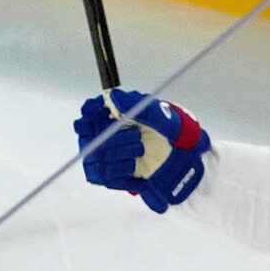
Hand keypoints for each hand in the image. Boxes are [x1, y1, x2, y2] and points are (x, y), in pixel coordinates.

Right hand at [73, 88, 212, 212]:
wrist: (181, 159)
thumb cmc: (169, 132)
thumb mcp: (159, 115)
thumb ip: (134, 104)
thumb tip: (111, 95)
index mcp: (113, 113)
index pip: (88, 111)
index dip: (91, 114)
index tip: (102, 116)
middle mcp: (104, 133)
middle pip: (90, 135)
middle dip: (114, 137)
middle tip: (136, 137)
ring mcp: (105, 154)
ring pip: (96, 156)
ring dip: (119, 153)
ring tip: (139, 149)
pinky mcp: (109, 175)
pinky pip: (103, 175)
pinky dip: (120, 171)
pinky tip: (133, 166)